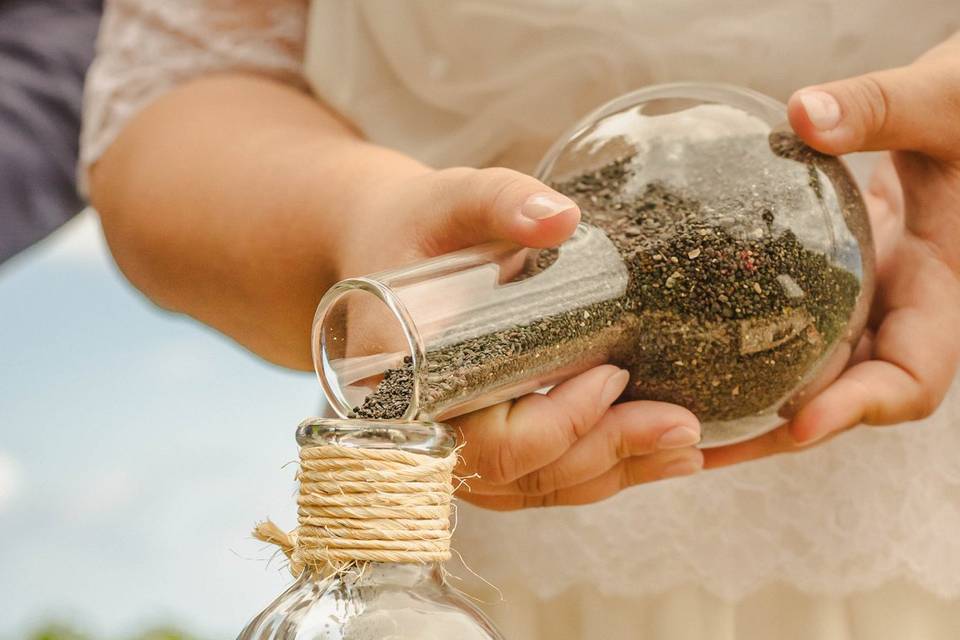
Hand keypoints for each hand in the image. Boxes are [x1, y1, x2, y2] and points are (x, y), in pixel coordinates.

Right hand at [339, 166, 703, 507]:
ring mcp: (455, 444)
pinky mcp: (483, 442)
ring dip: (616, 472)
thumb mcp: (452, 199)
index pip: (485, 439)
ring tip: (689, 451)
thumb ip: (499, 202)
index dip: (556, 421)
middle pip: (522, 472)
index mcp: (407, 378)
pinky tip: (657, 456)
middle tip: (684, 429)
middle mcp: (427, 427)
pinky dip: (601, 470)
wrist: (389, 245)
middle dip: (607, 454)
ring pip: (539, 483)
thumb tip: (563, 217)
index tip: (611, 376)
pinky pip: (542, 474)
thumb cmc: (417, 225)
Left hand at [706, 32, 959, 467]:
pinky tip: (676, 351)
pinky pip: (788, 329)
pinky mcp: (832, 284)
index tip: (798, 423)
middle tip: (695, 445)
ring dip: (746, 404)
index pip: (910, 378)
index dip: (859, 408)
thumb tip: (803, 112)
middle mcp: (900, 312)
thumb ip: (883, 108)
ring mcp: (864, 302)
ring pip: (809, 373)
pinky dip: (741, 348)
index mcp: (940, 290)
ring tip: (666, 419)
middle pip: (840, 398)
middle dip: (773, 431)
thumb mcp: (943, 102)